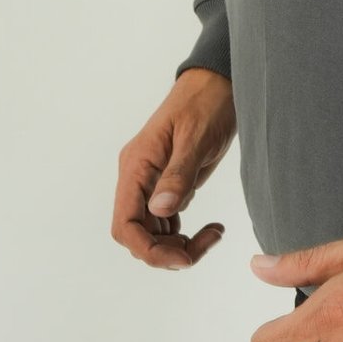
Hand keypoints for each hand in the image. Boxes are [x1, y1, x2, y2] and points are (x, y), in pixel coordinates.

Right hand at [112, 68, 235, 269]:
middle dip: (167, 251)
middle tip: (207, 243)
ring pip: (152, 232)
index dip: (148, 250)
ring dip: (178, 246)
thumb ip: (178, 174)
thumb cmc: (206, 103)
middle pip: (137, 234)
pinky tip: (209, 228)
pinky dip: (183, 234)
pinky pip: (165, 222)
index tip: (182, 259)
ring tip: (213, 234)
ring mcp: (150, 182)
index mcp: (136, 166)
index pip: (125, 224)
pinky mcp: (166, 183)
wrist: (217, 82)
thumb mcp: (196, 138)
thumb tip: (160, 211)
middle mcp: (137, 178)